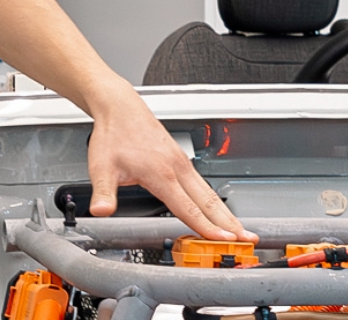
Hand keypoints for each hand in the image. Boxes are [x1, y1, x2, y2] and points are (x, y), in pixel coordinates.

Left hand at [86, 88, 253, 241]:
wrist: (119, 106)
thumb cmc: (113, 133)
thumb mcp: (101, 167)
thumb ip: (103, 193)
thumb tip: (100, 211)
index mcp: (161, 173)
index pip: (188, 208)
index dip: (206, 227)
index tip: (223, 240)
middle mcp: (177, 167)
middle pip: (208, 202)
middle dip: (229, 223)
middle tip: (247, 240)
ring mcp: (181, 162)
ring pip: (208, 192)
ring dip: (225, 213)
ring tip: (240, 230)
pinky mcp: (180, 159)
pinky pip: (202, 184)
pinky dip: (214, 201)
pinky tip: (217, 211)